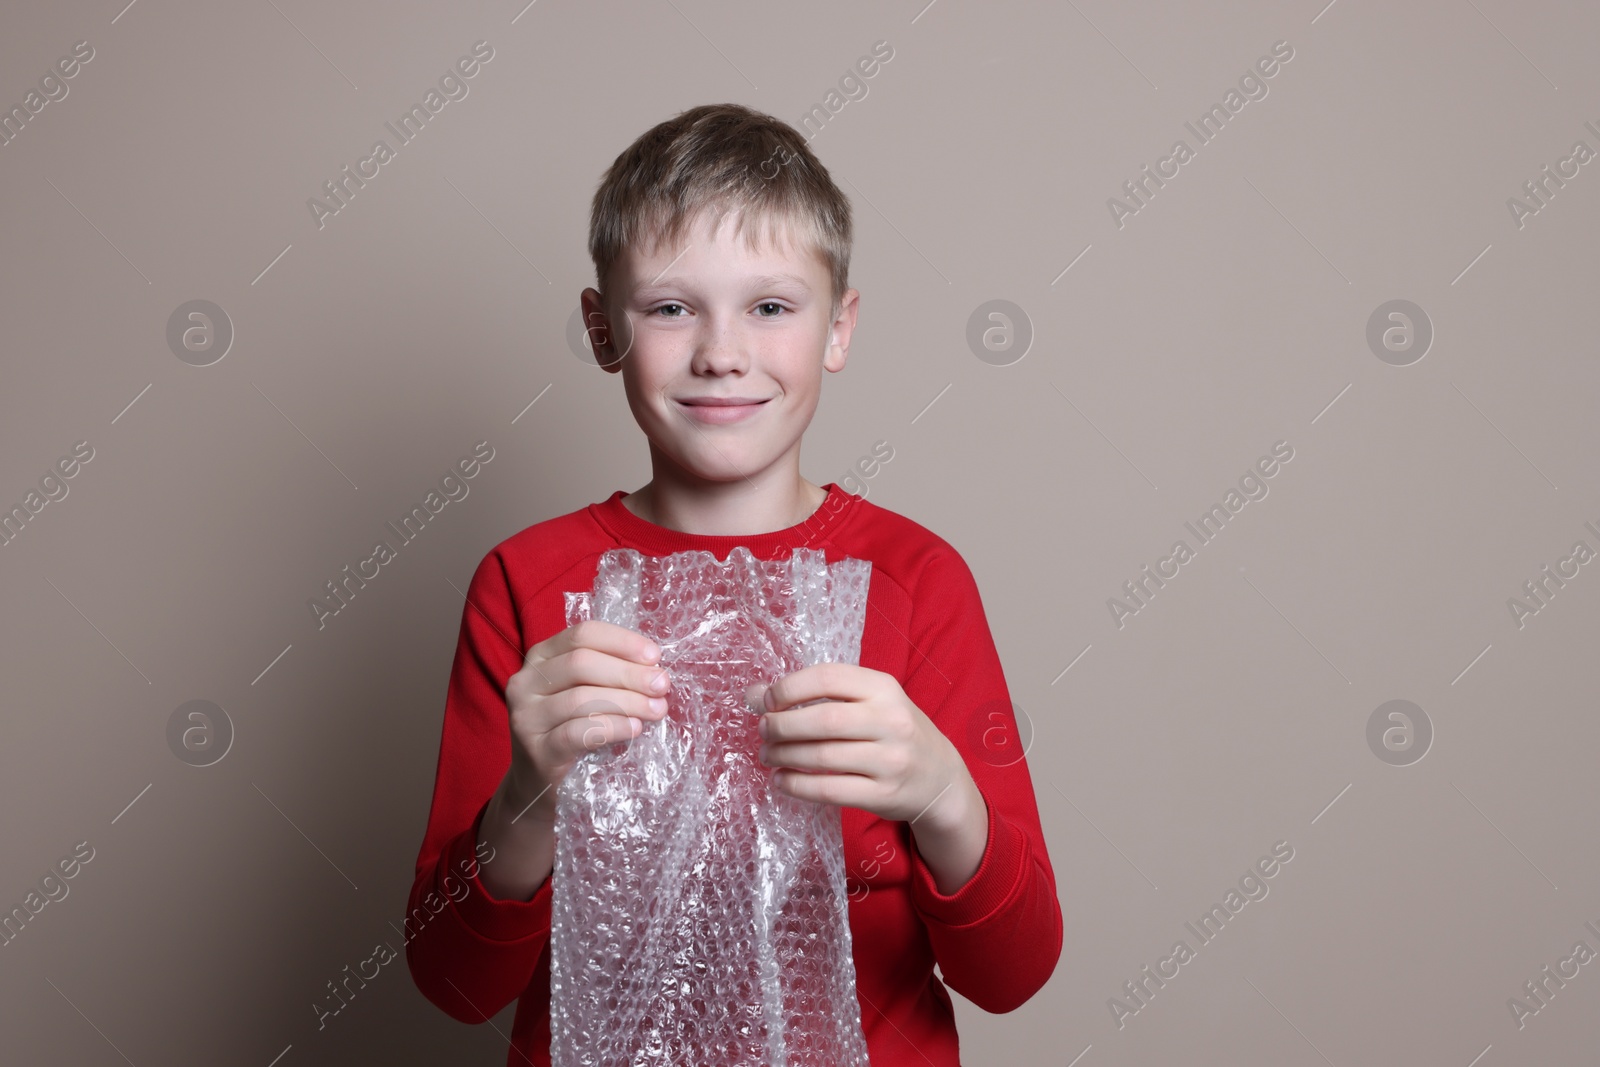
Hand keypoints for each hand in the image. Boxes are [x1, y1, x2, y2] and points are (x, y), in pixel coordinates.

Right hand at [502, 619, 671, 818]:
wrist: (538, 782)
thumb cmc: (570, 729)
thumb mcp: (584, 692)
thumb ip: (609, 674)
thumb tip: (655, 670)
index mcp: (541, 657)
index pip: (583, 634)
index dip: (622, 641)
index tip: (655, 656)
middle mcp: (526, 682)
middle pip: (582, 663)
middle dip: (629, 673)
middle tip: (662, 685)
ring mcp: (526, 717)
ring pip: (580, 698)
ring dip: (627, 701)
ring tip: (656, 709)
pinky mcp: (536, 750)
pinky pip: (577, 732)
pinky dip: (612, 727)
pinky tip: (635, 728)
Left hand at [747, 663, 973, 827]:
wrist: (939, 778)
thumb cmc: (893, 731)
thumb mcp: (868, 702)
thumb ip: (818, 694)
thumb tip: (754, 694)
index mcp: (884, 688)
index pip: (827, 678)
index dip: (788, 688)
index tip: (767, 700)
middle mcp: (891, 721)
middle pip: (823, 719)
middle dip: (781, 725)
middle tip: (763, 730)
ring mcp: (890, 760)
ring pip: (822, 757)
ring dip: (784, 756)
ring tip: (768, 754)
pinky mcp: (883, 795)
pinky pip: (829, 790)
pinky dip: (797, 786)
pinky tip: (781, 780)